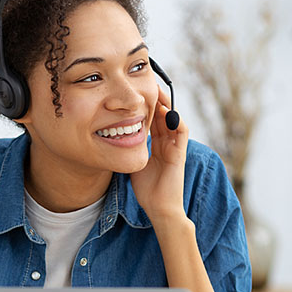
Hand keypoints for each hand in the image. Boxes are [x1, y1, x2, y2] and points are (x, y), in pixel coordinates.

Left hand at [129, 84, 188, 223]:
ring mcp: (174, 147)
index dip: (145, 105)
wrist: (159, 209)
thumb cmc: (147, 190)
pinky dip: (175, 119)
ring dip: (165, 103)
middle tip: (146, 83)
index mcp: (157, 145)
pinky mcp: (180, 153)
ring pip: (172, 118)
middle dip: (155, 98)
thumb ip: (126, 150)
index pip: (151, 119)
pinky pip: (181, 130)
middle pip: (162, 114)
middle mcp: (167, 143)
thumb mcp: (133, 163)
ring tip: (156, 90)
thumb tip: (110, 139)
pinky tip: (165, 110)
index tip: (135, 92)